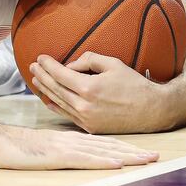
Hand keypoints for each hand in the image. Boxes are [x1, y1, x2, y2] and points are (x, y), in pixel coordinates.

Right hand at [0, 122, 157, 169]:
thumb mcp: (45, 146)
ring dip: (127, 156)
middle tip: (155, 155)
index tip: (143, 150)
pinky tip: (117, 163)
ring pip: (103, 151)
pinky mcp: (59, 157)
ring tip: (146, 160)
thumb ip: (62, 148)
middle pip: (110, 145)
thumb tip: (75, 153)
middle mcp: (73, 141)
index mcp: (71, 138)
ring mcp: (67, 148)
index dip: (125, 145)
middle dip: (134, 151)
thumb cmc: (19, 146)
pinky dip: (103, 161)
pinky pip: (85, 159)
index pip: (104, 141)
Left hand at [30, 53, 164, 133]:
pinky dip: (55, 106)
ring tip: (37, 79)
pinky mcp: (90, 128)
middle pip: (55, 88)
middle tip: (33, 66)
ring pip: (58, 103)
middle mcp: (84, 105)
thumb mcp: (112, 64)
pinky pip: (67, 115)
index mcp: (88, 88)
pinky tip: (48, 99)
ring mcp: (86, 119)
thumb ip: (88, 60)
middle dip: (42, 75)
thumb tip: (69, 65)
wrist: (152, 111)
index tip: (40, 57)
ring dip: (45, 90)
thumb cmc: (134, 84)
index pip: (60, 74)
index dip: (47, 65)